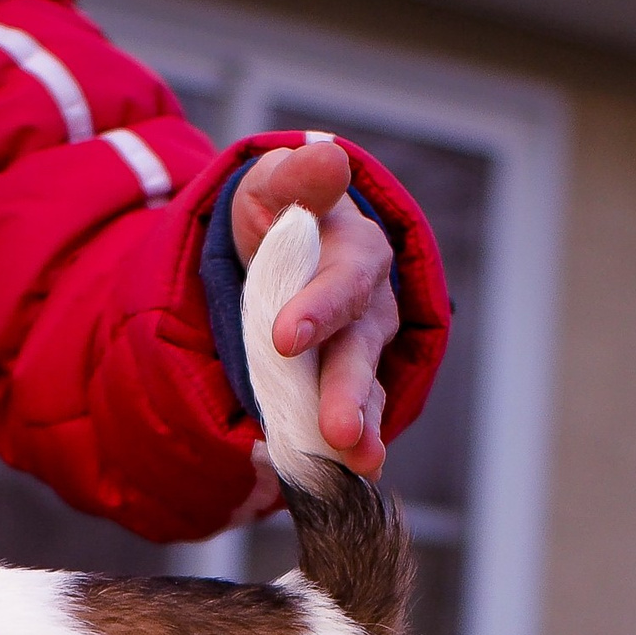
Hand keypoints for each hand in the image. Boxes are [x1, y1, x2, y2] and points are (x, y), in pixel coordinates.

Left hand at [229, 141, 399, 479]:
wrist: (266, 257)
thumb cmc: (276, 218)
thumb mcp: (273, 186)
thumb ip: (296, 178)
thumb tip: (327, 155)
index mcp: (356, 255)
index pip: (343, 284)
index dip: (318, 310)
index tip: (283, 338)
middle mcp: (369, 310)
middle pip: (360, 352)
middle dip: (348, 393)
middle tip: (338, 432)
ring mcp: (360, 356)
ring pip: (365, 395)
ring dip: (360, 432)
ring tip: (356, 464)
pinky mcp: (344, 392)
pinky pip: (350, 423)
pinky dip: (345, 452)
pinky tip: (341, 479)